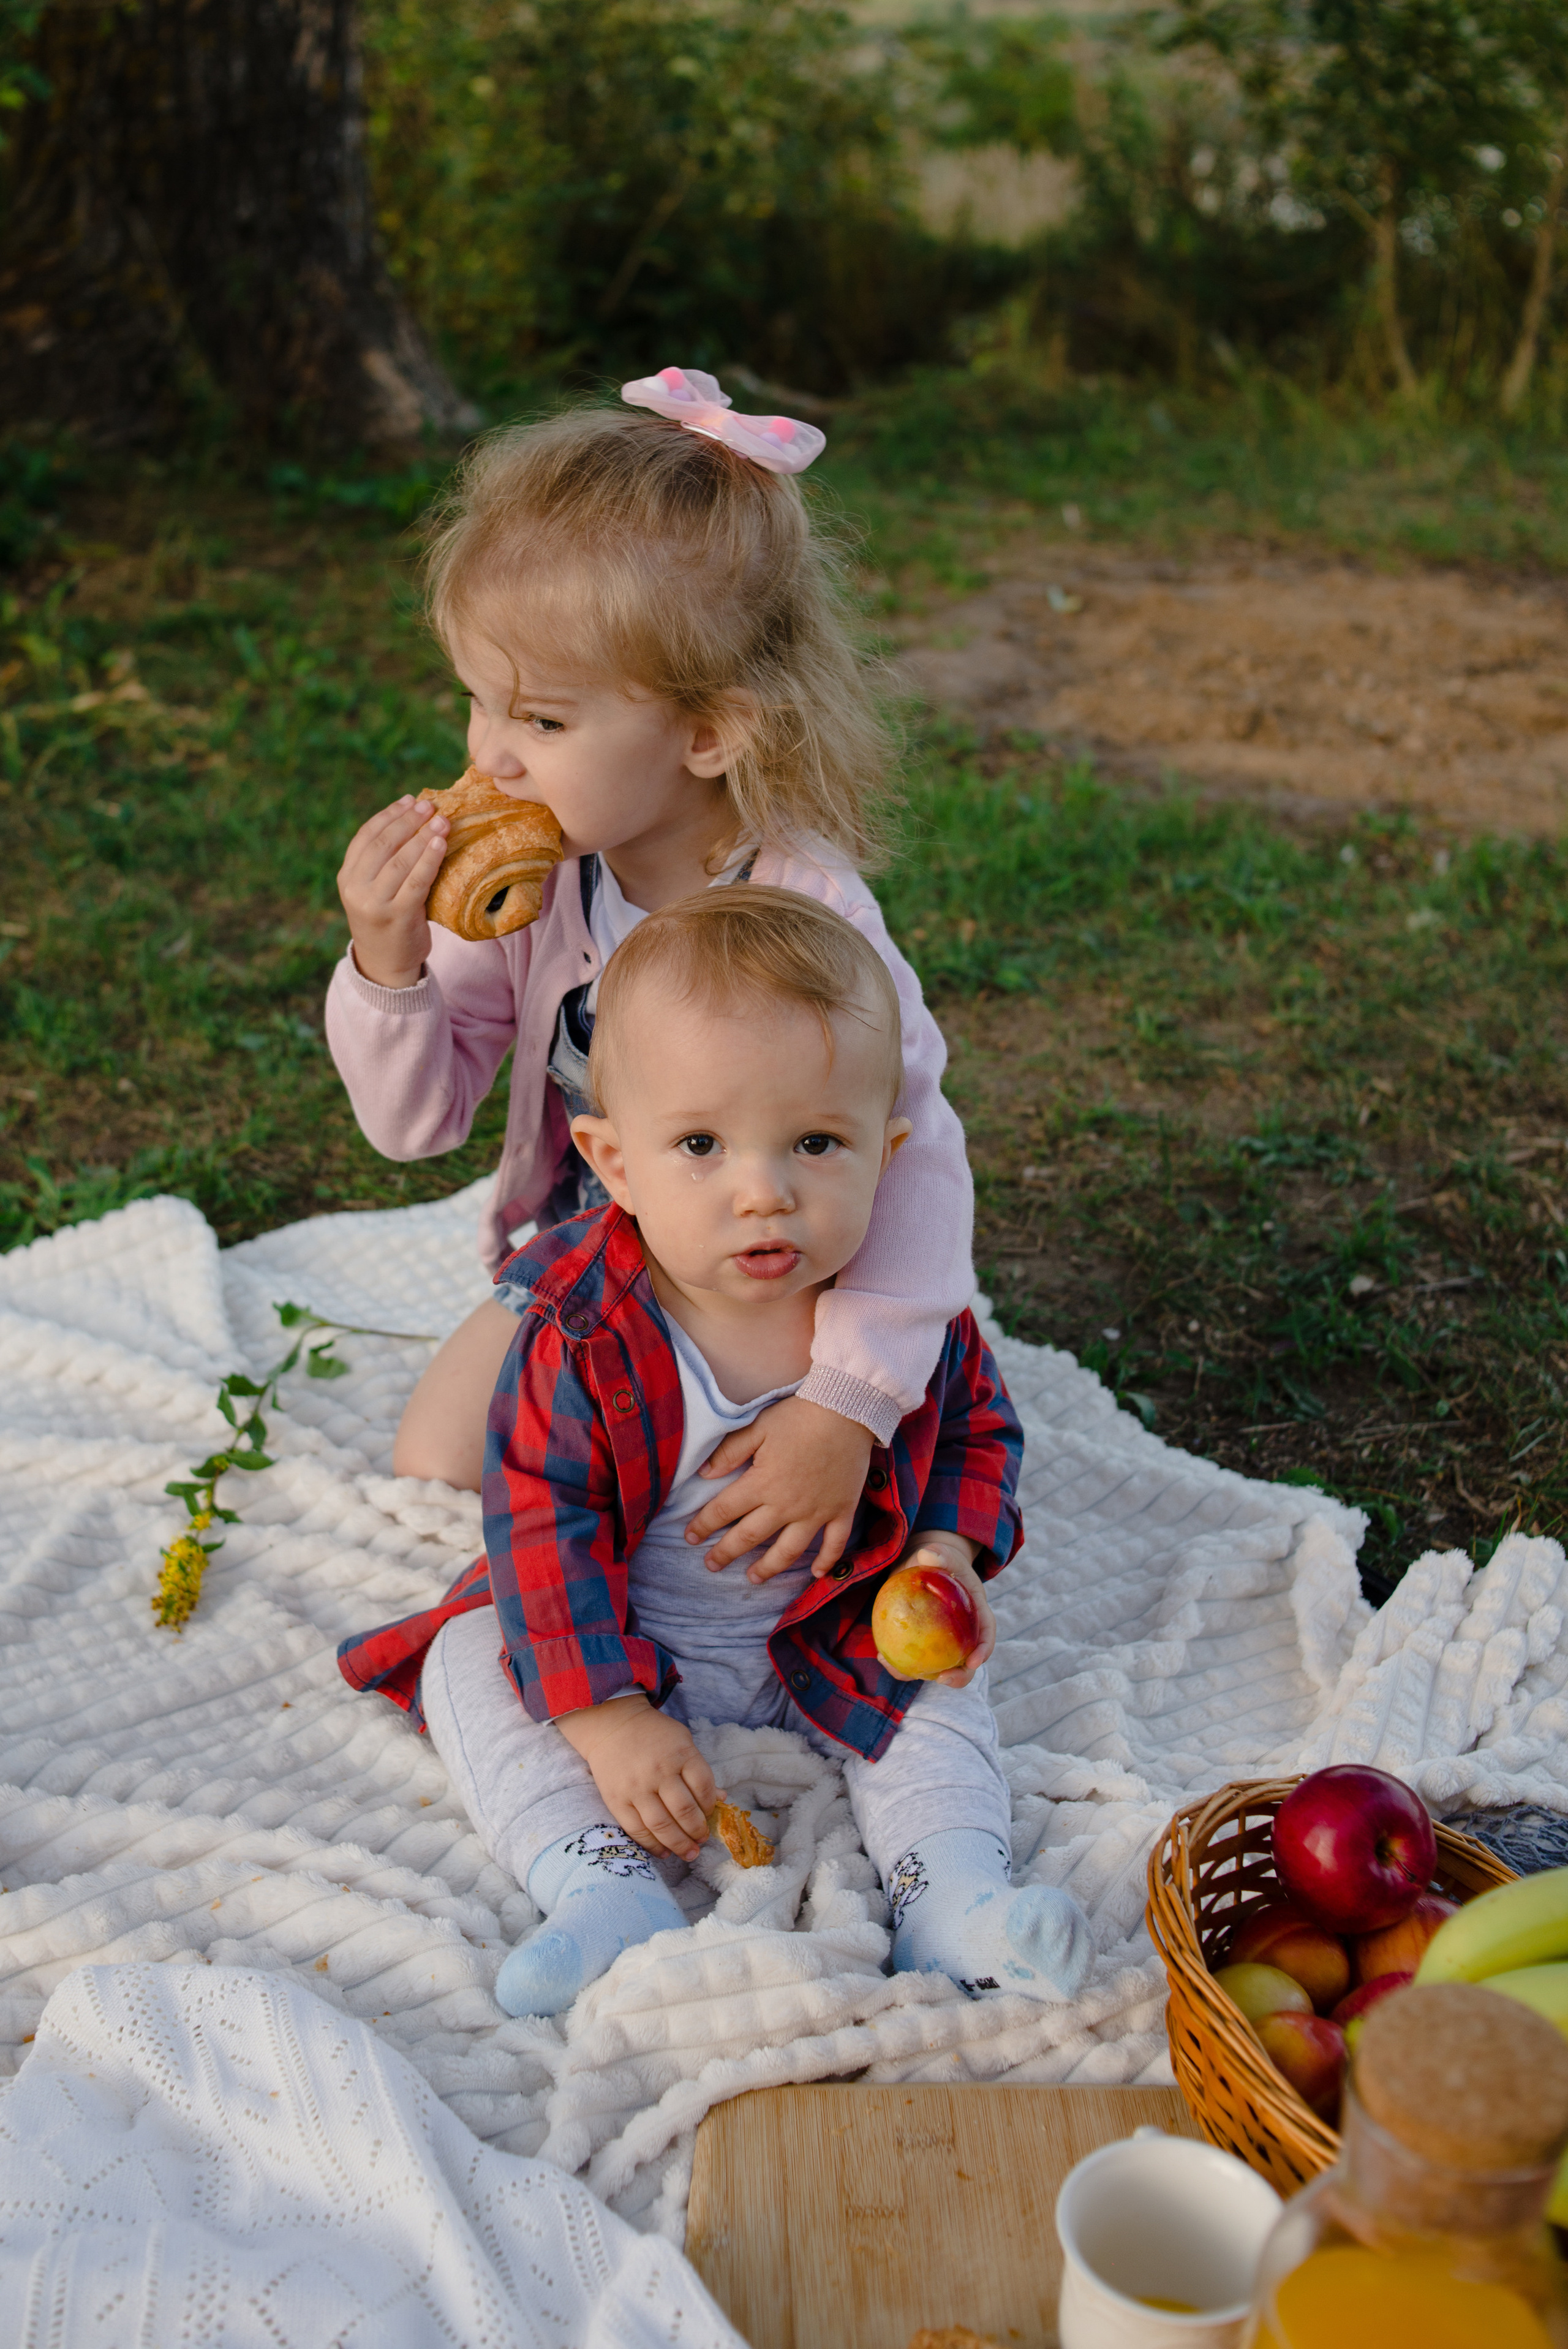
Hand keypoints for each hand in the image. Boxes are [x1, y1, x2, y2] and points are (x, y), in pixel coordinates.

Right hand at [337, 795, 450, 988]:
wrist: (385, 965)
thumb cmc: (386, 920)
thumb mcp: (372, 890)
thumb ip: (382, 862)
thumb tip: (412, 818)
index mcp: (347, 877)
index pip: (366, 836)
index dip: (388, 815)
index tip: (409, 800)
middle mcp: (356, 889)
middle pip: (383, 844)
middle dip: (408, 821)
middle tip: (429, 806)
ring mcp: (375, 903)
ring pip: (401, 861)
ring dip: (423, 836)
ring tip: (441, 821)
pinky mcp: (398, 916)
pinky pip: (417, 881)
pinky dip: (430, 860)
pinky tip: (441, 844)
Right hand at [557, 1694, 717, 1860]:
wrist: (611, 1725)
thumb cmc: (653, 1734)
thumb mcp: (683, 1741)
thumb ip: (699, 1770)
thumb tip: (721, 1798)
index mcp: (681, 1754)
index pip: (704, 1786)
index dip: (710, 1806)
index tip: (710, 1815)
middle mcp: (659, 1772)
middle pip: (684, 1810)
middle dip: (697, 1831)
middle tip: (702, 1840)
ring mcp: (637, 1788)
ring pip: (662, 1825)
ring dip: (679, 1844)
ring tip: (690, 1853)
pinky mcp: (617, 1800)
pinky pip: (637, 1829)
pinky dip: (652, 1845)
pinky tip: (664, 1852)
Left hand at [685, 1396, 873, 1582]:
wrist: (848, 1409)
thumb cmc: (799, 1416)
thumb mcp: (758, 1427)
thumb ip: (730, 1452)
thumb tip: (704, 1474)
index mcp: (762, 1483)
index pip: (724, 1510)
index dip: (704, 1525)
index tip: (690, 1537)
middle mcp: (786, 1505)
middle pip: (750, 1536)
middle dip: (726, 1553)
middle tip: (711, 1565)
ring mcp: (816, 1511)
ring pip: (788, 1550)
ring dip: (769, 1568)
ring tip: (753, 1578)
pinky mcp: (841, 1510)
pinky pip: (834, 1543)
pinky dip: (826, 1561)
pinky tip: (815, 1574)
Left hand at [901, 1533, 994, 1689]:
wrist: (923, 1566)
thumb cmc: (938, 1560)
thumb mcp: (942, 1554)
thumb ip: (939, 1554)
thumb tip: (927, 1555)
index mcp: (976, 1613)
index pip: (986, 1633)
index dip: (984, 1650)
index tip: (974, 1662)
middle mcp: (963, 1634)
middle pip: (967, 1661)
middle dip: (959, 1676)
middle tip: (942, 1679)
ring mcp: (942, 1643)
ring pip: (938, 1667)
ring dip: (922, 1675)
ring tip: (900, 1671)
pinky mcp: (922, 1645)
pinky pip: (914, 1659)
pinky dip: (900, 1663)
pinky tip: (882, 1656)